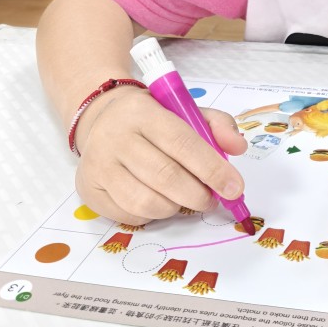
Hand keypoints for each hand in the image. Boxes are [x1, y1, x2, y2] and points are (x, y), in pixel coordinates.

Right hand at [74, 87, 246, 224]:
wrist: (102, 119)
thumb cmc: (153, 118)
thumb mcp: (186, 110)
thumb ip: (217, 124)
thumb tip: (237, 148)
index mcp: (143, 113)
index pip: (182, 143)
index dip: (212, 169)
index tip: (234, 188)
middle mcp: (116, 138)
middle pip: (166, 177)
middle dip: (198, 195)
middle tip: (212, 199)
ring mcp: (99, 166)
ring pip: (147, 203)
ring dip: (176, 207)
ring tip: (184, 197)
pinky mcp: (89, 191)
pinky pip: (130, 216)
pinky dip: (153, 215)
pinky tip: (158, 199)